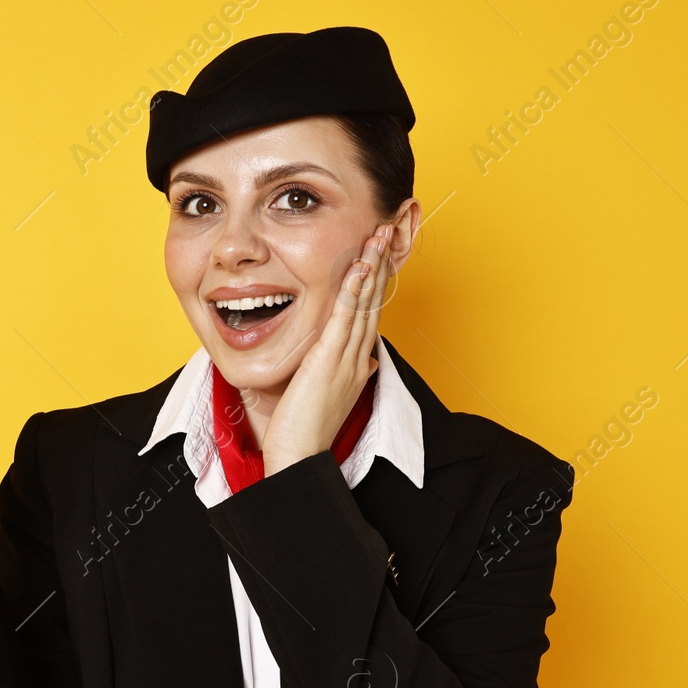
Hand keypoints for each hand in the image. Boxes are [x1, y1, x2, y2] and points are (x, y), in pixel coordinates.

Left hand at [261, 223, 395, 475]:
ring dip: (372, 267)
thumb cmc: (306, 429)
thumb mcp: (331, 395)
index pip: (371, 314)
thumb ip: (348, 373)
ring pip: (364, 305)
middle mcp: (358, 358)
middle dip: (382, 264)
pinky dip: (354, 292)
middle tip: (389, 230)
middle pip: (375, 302)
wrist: (299, 457)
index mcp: (358, 364)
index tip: (381, 253)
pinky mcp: (329, 362)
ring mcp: (347, 360)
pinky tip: (359, 268)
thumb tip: (367, 361)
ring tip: (378, 235)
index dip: (378, 282)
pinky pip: (345, 320)